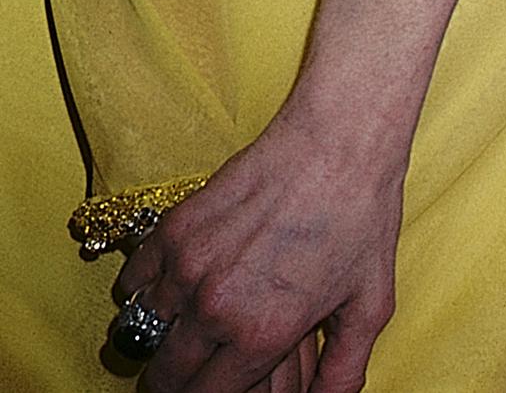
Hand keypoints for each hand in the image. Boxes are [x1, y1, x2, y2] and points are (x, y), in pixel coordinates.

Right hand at [110, 96, 402, 392]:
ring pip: (145, 332)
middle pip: (165, 377)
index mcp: (260, 336)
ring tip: (194, 315)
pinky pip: (133, 283)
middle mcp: (215, 309)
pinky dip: (146, 289)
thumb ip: (343, 370)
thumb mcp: (368, 302)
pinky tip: (178, 280)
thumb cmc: (361, 215)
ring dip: (163, 331)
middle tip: (199, 361)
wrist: (340, 139)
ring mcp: (187, 268)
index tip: (216, 384)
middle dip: (179, 378)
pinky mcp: (173, 230)